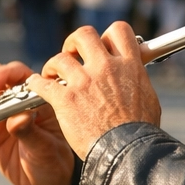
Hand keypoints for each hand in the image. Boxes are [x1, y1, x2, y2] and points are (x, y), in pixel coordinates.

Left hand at [26, 22, 159, 160]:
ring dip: (53, 65)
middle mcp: (106, 67)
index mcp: (129, 65)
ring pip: (60, 58)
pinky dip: (36, 84)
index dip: (107, 36)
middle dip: (74, 43)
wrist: (128, 153)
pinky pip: (42, 83)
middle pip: (84, 35)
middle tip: (71, 56)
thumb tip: (135, 74)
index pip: (118, 30)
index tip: (101, 47)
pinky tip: (36, 87)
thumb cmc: (141, 133)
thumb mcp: (148, 98)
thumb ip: (137, 80)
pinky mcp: (66, 99)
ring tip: (51, 75)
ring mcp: (84, 82)